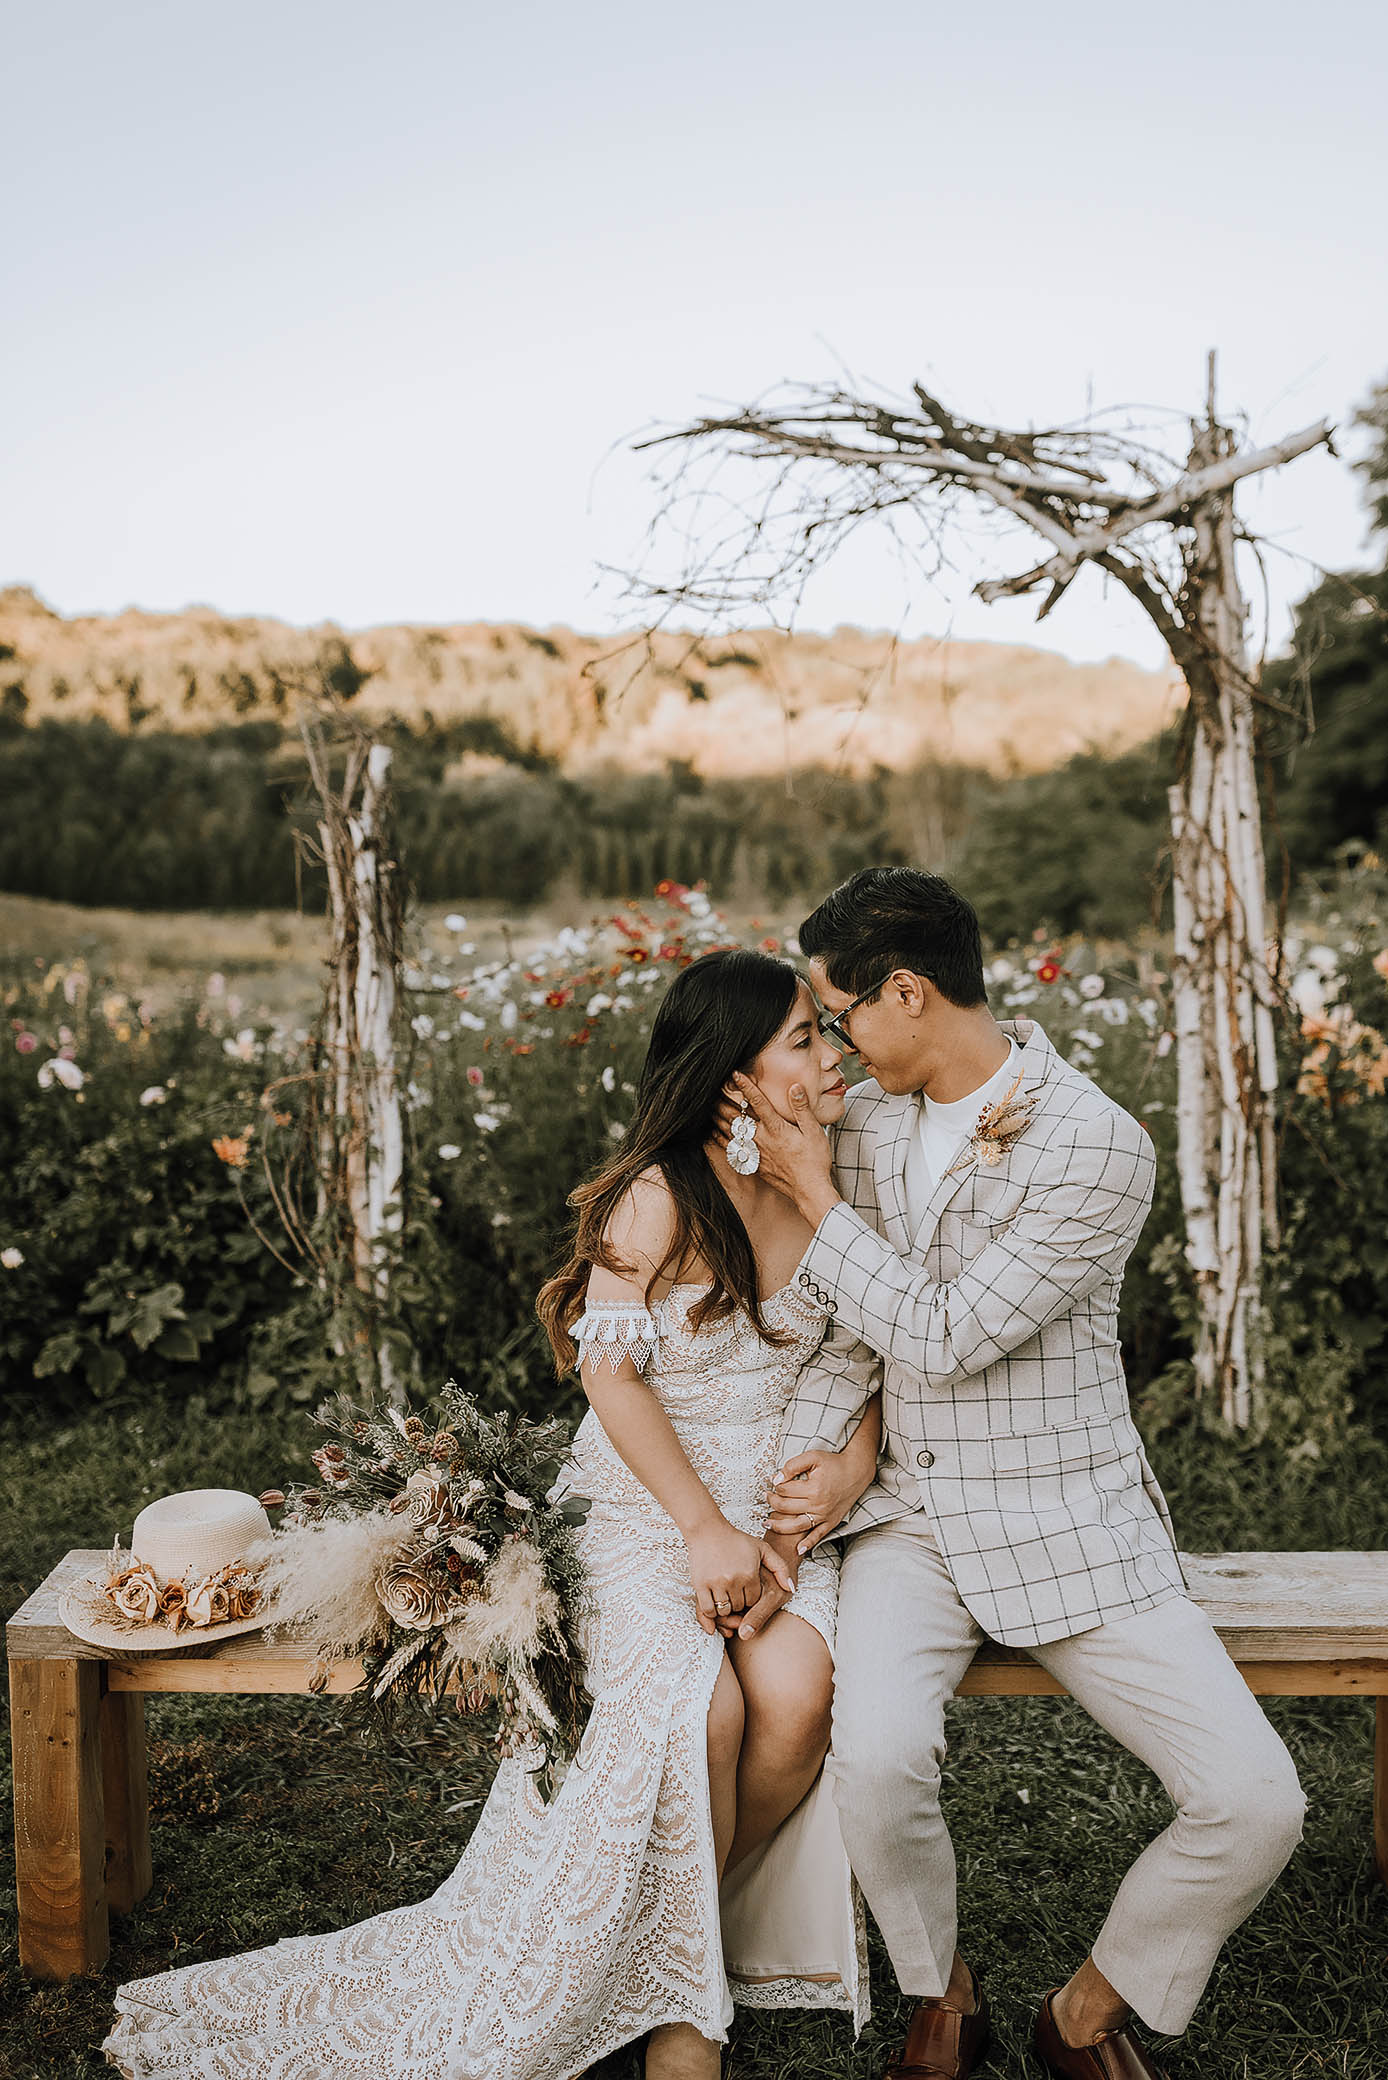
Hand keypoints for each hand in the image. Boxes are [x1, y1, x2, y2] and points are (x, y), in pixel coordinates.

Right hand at [687, 1520, 791, 1636]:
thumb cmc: (736, 1540)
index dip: (750, 1598)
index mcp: (750, 1574)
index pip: (754, 1601)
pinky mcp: (700, 1585)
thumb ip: (780, 1568)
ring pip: (724, 1611)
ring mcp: (716, 1583)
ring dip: (725, 1607)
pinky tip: (714, 1600)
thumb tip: (791, 1589)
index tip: (746, 1590)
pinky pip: (708, 1609)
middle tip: (734, 1593)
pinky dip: (711, 1610)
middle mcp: (734, 1580)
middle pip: (740, 1607)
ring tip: (725, 1595)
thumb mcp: (763, 1549)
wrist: (708, 1531)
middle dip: (738, 1603)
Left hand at [713, 1073, 836, 1221]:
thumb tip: (794, 1087)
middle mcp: (762, 1139)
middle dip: (725, 1102)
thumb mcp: (814, 1131)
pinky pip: (733, 1151)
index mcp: (776, 1128)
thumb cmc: (814, 1160)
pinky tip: (716, 1134)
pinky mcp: (755, 1165)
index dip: (746, 1086)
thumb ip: (802, 1108)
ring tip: (711, 1108)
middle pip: (738, 1117)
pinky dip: (722, 1140)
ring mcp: (756, 1153)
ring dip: (720, 1119)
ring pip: (732, 1133)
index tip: (736, 1074)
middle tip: (715, 1090)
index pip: (758, 1102)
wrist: (809, 1190)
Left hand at [769, 1447, 870, 1552]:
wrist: (856, 1471)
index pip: (784, 1490)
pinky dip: (808, 1544)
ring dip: (779, 1526)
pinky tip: (798, 1550)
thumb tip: (776, 1479)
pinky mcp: (831, 1522)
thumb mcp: (813, 1456)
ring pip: (797, 1525)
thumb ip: (793, 1466)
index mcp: (813, 1488)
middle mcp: (818, 1505)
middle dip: (772, 1502)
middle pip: (786, 1507)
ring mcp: (825, 1515)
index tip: (773, 1482)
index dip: (776, 1485)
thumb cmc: (834, 1463)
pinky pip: (818, 1536)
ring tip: (766, 1523)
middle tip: (767, 1496)